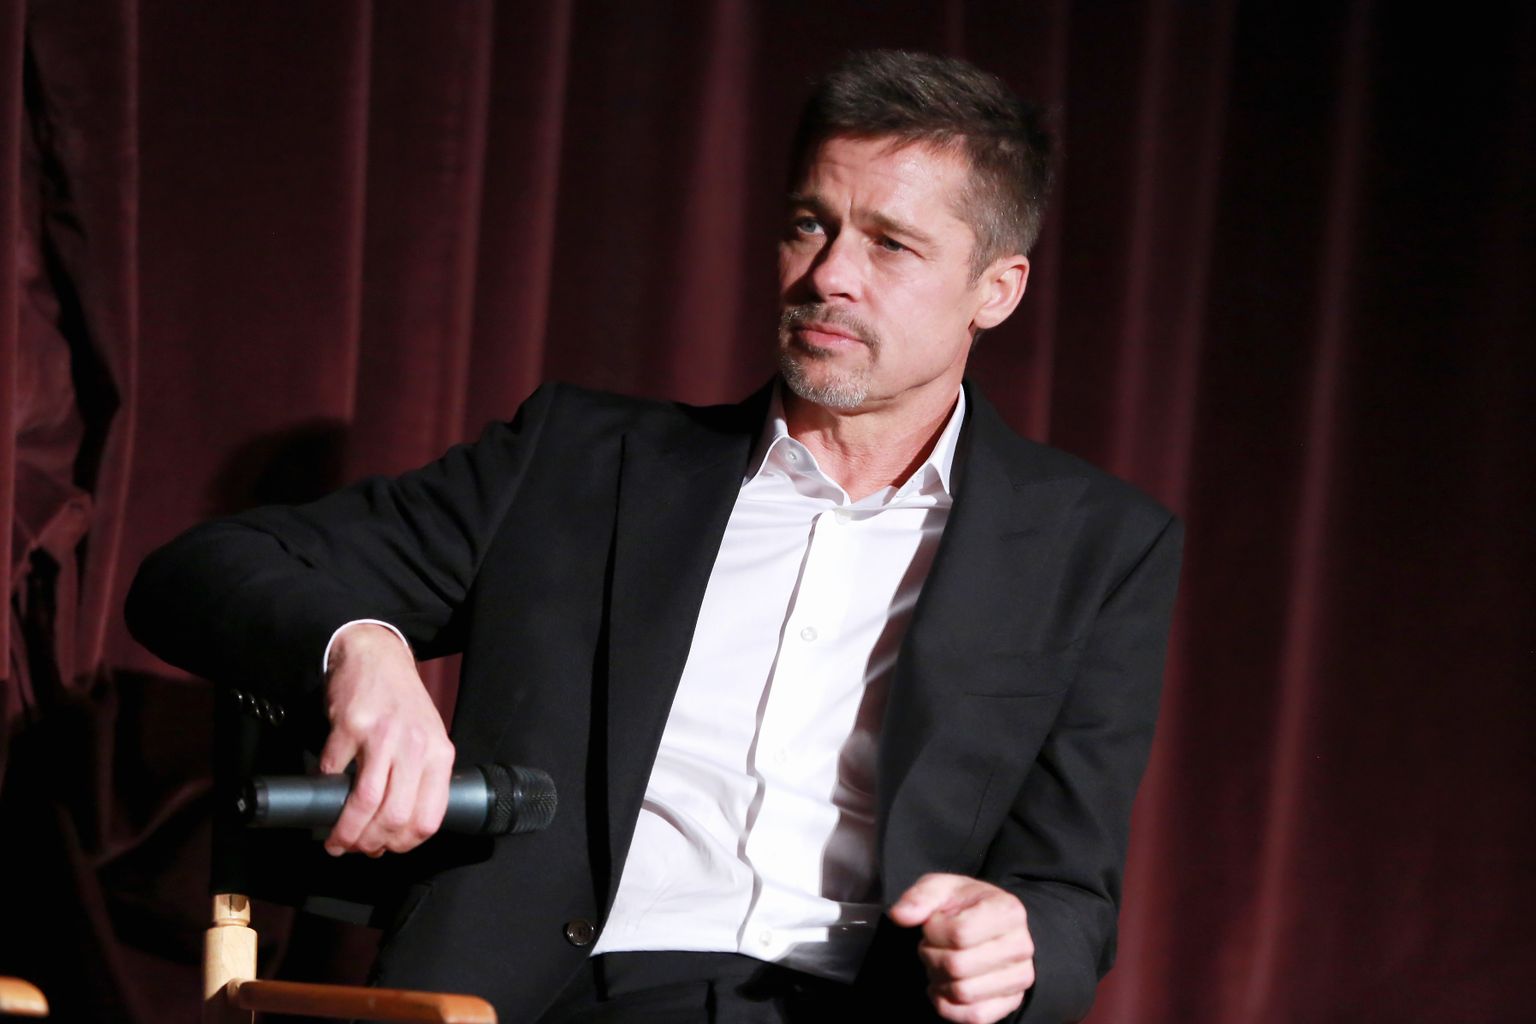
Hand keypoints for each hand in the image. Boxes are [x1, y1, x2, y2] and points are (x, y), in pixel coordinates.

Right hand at [318, 623, 454, 855]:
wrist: (376, 657)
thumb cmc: (402, 704)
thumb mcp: (427, 739)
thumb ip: (420, 778)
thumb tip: (396, 830)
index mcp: (438, 754)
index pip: (429, 817)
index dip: (404, 843)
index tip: (387, 849)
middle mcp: (414, 745)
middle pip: (394, 816)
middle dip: (371, 843)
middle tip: (356, 849)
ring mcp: (382, 735)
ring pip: (365, 802)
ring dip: (346, 831)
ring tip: (336, 840)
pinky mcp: (350, 726)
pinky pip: (333, 772)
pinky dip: (326, 791)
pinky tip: (326, 796)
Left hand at [889, 873, 1035, 1023]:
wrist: (990, 924)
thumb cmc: (964, 906)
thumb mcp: (942, 888)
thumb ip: (920, 897)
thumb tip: (900, 916)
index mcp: (1008, 910)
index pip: (959, 933)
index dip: (933, 932)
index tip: (932, 925)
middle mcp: (1022, 945)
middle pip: (957, 966)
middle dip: (931, 957)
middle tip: (931, 947)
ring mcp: (1020, 977)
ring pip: (963, 993)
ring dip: (939, 980)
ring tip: (939, 963)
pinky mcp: (1012, 1002)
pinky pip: (974, 1017)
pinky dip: (948, 1006)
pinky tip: (944, 987)